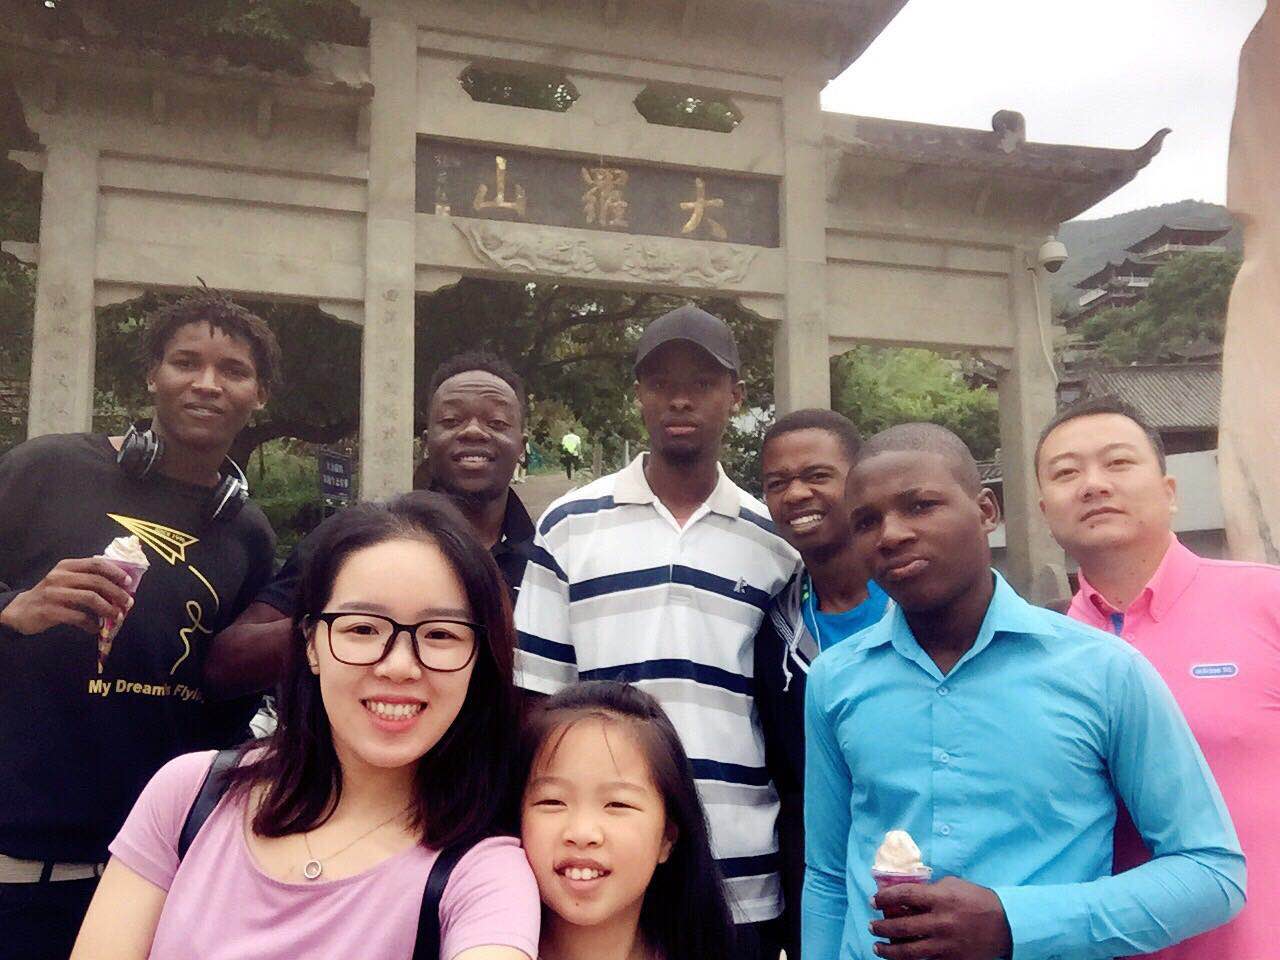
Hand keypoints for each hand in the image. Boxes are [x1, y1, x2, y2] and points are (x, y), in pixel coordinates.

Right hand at [0, 558, 133, 635]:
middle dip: (116, 593)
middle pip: (96, 582)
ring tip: (116, 616)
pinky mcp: (50, 611)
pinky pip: (78, 617)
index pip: (96, 564)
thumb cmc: (51, 595)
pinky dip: (91, 624)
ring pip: (90, 598)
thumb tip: (120, 587)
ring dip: (107, 609)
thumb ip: (87, 579)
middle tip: (128, 603)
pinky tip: (96, 629)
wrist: (21, 610)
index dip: (115, 572)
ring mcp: (53, 593)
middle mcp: (60, 577)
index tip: (128, 582)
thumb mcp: (66, 581)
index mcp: (67, 566)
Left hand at [870, 877, 1012, 959]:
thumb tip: (906, 896)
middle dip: (881, 927)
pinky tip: (900, 958)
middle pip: (900, 926)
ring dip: (888, 950)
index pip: (903, 895)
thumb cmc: (978, 901)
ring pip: (908, 951)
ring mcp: (945, 945)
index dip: (884, 898)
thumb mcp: (954, 886)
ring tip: (877, 947)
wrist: (1007, 926)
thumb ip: (930, 890)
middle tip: (872, 926)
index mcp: (940, 898)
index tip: (874, 900)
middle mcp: (940, 922)